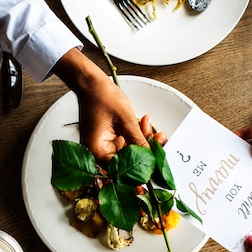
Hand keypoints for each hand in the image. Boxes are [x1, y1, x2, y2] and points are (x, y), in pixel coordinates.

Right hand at [53, 48, 146, 162]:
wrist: (92, 83)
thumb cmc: (101, 97)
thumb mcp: (125, 120)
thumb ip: (139, 141)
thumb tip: (150, 158)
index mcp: (97, 152)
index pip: (122, 168)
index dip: (140, 166)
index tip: (155, 163)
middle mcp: (99, 152)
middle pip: (128, 160)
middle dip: (145, 148)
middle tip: (159, 138)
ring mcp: (105, 146)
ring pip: (130, 151)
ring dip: (142, 139)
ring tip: (148, 124)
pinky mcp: (111, 139)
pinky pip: (128, 142)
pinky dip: (136, 134)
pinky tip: (142, 122)